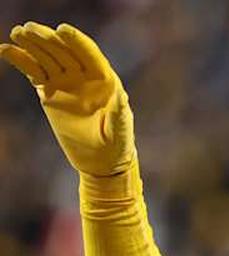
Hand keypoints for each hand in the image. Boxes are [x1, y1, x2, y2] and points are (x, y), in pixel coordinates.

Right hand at [0, 22, 134, 176]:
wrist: (101, 159)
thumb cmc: (117, 144)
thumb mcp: (120, 130)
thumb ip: (119, 114)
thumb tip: (122, 97)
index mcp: (105, 79)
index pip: (89, 54)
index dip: (76, 41)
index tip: (61, 29)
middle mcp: (84, 76)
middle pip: (64, 52)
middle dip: (47, 39)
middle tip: (28, 29)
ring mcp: (65, 82)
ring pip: (46, 58)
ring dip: (31, 45)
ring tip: (16, 32)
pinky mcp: (49, 91)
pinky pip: (34, 72)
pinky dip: (21, 61)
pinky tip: (6, 50)